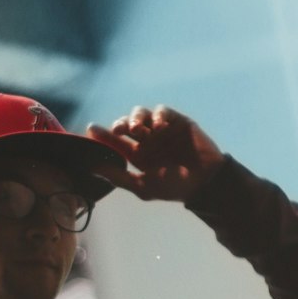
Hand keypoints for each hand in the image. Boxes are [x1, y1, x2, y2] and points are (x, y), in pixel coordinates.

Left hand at [84, 105, 224, 202]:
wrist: (205, 182)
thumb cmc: (174, 187)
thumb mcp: (143, 186)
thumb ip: (119, 177)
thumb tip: (92, 168)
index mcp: (137, 155)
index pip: (115, 142)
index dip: (103, 135)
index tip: (92, 128)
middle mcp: (147, 140)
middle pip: (127, 124)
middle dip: (121, 124)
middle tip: (119, 130)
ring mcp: (162, 130)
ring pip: (142, 114)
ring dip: (136, 118)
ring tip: (138, 128)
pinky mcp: (177, 121)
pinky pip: (163, 111)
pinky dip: (158, 115)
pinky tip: (158, 126)